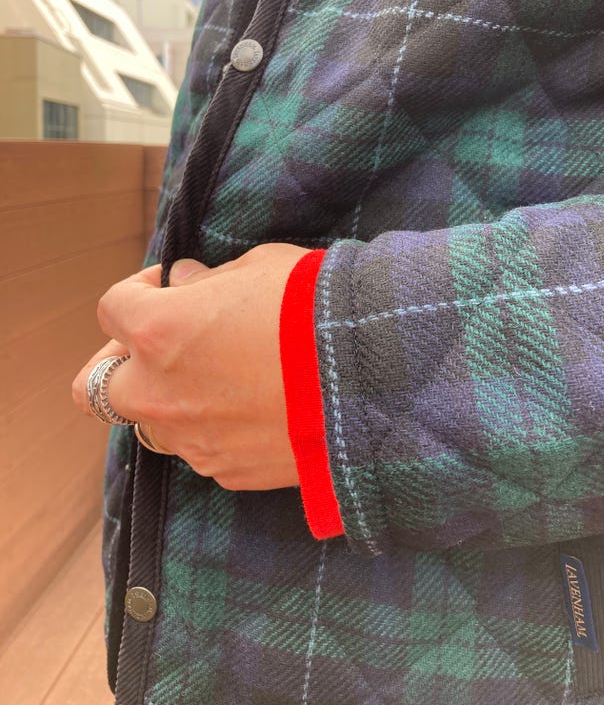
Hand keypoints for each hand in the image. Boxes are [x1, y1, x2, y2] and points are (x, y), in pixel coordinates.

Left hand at [71, 243, 309, 489]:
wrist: (373, 376)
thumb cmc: (315, 308)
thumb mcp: (261, 269)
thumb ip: (210, 281)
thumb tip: (186, 284)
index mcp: (160, 330)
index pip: (111, 308)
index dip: (137, 290)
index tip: (166, 285)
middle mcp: (160, 391)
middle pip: (93, 387)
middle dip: (117, 363)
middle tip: (153, 346)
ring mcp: (190, 438)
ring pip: (146, 424)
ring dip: (163, 399)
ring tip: (209, 379)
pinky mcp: (225, 470)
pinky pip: (198, 448)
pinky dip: (208, 428)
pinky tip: (249, 408)